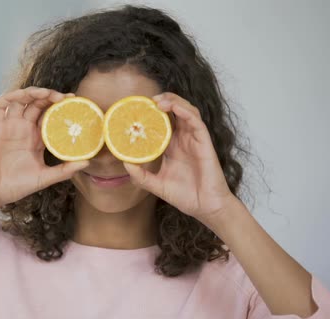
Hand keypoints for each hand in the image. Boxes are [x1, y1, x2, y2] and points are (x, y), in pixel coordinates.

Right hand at [0, 87, 88, 207]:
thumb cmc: (17, 186)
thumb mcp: (45, 178)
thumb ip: (64, 170)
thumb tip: (87, 162)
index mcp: (36, 138)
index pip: (50, 115)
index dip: (61, 106)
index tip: (75, 102)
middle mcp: (23, 128)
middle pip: (38, 104)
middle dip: (50, 97)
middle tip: (64, 98)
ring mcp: (9, 125)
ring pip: (21, 100)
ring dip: (33, 92)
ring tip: (47, 94)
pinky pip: (1, 105)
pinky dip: (11, 96)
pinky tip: (23, 95)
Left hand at [123, 92, 235, 227]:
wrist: (204, 207)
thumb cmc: (184, 196)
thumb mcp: (156, 185)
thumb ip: (141, 176)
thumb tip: (124, 163)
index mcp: (172, 146)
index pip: (162, 122)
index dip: (152, 112)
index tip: (136, 108)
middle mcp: (183, 139)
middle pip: (175, 111)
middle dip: (163, 100)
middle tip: (147, 100)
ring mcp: (194, 139)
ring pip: (186, 110)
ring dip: (173, 101)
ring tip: (158, 101)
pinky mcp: (204, 142)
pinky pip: (196, 121)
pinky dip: (185, 111)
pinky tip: (174, 108)